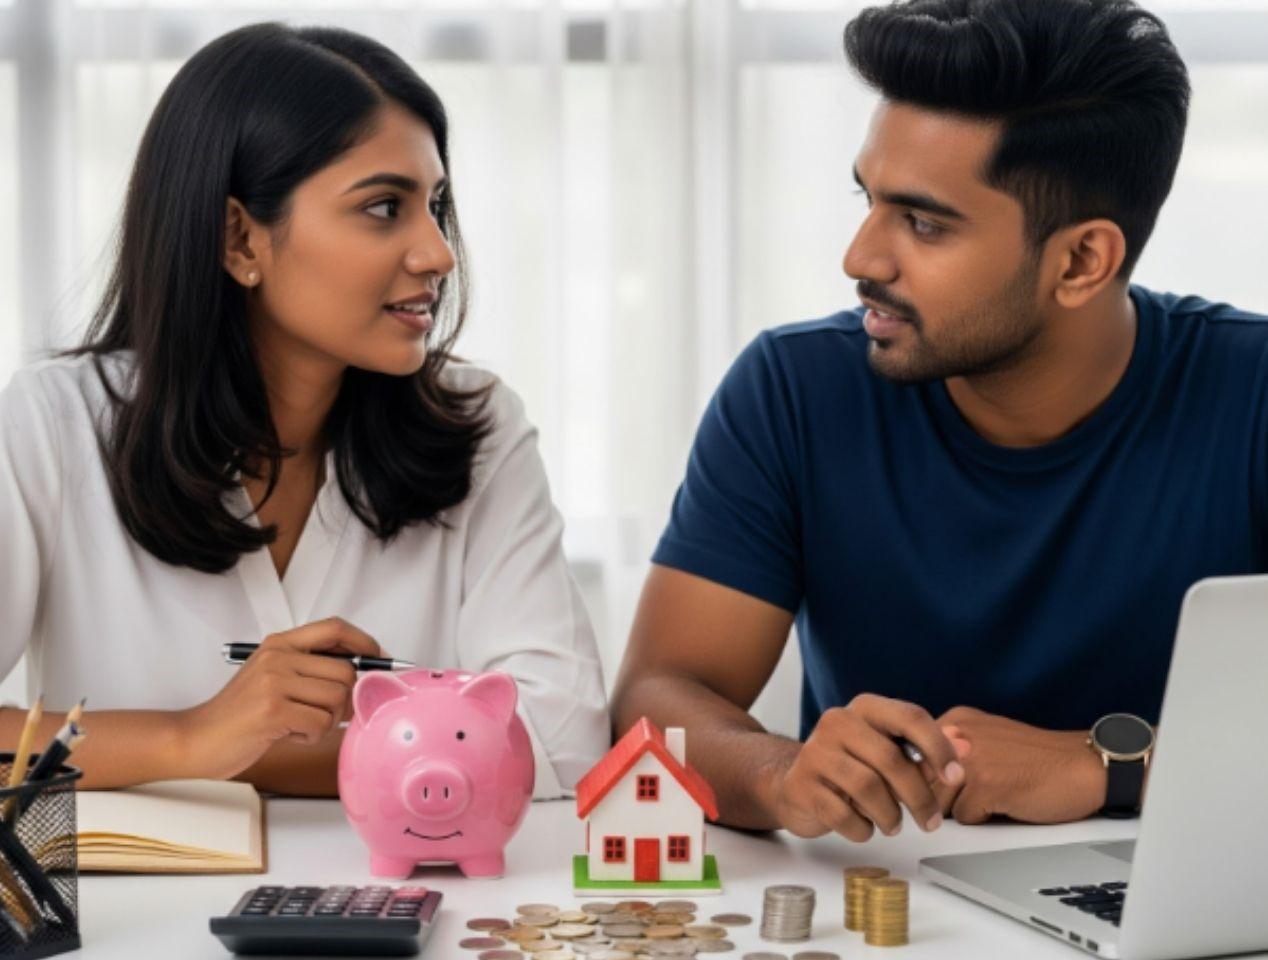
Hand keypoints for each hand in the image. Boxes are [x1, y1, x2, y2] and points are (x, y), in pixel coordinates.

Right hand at [175, 617, 385, 780]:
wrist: (196, 739)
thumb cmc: (239, 715)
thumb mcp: (273, 678)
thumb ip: (310, 670)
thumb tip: (362, 674)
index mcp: (280, 644)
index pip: (335, 628)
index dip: (364, 641)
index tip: (379, 658)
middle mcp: (278, 656)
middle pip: (346, 671)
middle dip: (345, 699)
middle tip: (326, 716)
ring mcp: (274, 681)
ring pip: (337, 698)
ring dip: (327, 721)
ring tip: (300, 726)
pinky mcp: (273, 709)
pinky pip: (321, 723)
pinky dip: (312, 736)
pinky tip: (290, 735)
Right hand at [772, 693, 968, 841]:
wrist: (796, 784)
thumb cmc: (852, 767)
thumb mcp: (889, 753)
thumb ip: (925, 750)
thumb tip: (965, 747)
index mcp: (865, 708)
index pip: (910, 717)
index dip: (938, 748)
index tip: (957, 777)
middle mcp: (837, 722)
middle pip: (891, 760)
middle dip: (919, 797)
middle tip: (932, 822)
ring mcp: (815, 752)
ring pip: (867, 788)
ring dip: (890, 815)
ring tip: (893, 824)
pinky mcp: (801, 785)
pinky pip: (842, 814)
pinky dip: (862, 829)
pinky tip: (864, 827)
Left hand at [930, 706, 1106, 824]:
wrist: (1082, 766)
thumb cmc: (1037, 760)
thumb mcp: (985, 741)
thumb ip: (950, 751)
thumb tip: (913, 777)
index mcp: (955, 720)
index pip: (913, 758)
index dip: (926, 780)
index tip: (944, 785)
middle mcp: (957, 734)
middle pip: (922, 782)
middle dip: (942, 797)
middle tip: (979, 793)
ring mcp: (969, 759)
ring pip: (939, 802)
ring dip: (963, 809)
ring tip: (995, 794)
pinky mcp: (985, 785)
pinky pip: (964, 818)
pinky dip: (984, 819)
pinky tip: (1007, 802)